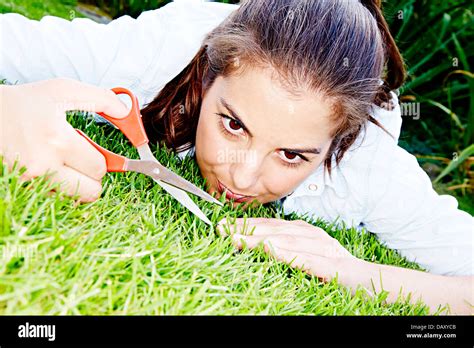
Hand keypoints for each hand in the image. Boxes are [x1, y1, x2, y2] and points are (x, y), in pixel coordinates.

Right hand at [0, 78, 128, 201]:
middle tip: (81, 160)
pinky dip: (60, 190)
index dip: (101, 160)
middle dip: (93, 176)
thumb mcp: (63, 90)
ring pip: (74, 199)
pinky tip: (52, 171)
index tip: (92, 152)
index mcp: (58, 140)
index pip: (99, 167)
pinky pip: (55, 200)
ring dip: (78, 185)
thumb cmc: (26, 102)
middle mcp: (43, 164)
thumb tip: (127, 112)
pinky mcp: (22, 187)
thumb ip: (101, 99)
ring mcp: (30, 180)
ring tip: (66, 165)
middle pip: (91, 191)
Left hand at [217, 217, 356, 280]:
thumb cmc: (335, 267)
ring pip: (286, 241)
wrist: (370, 279)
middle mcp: (311, 235)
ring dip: (259, 239)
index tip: (224, 225)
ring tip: (236, 239)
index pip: (270, 225)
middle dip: (245, 229)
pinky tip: (272, 251)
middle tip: (221, 228)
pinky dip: (288, 254)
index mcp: (304, 231)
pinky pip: (307, 259)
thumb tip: (260, 243)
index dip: (246, 225)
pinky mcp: (333, 265)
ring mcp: (323, 249)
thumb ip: (287, 246)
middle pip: (273, 230)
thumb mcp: (308, 252)